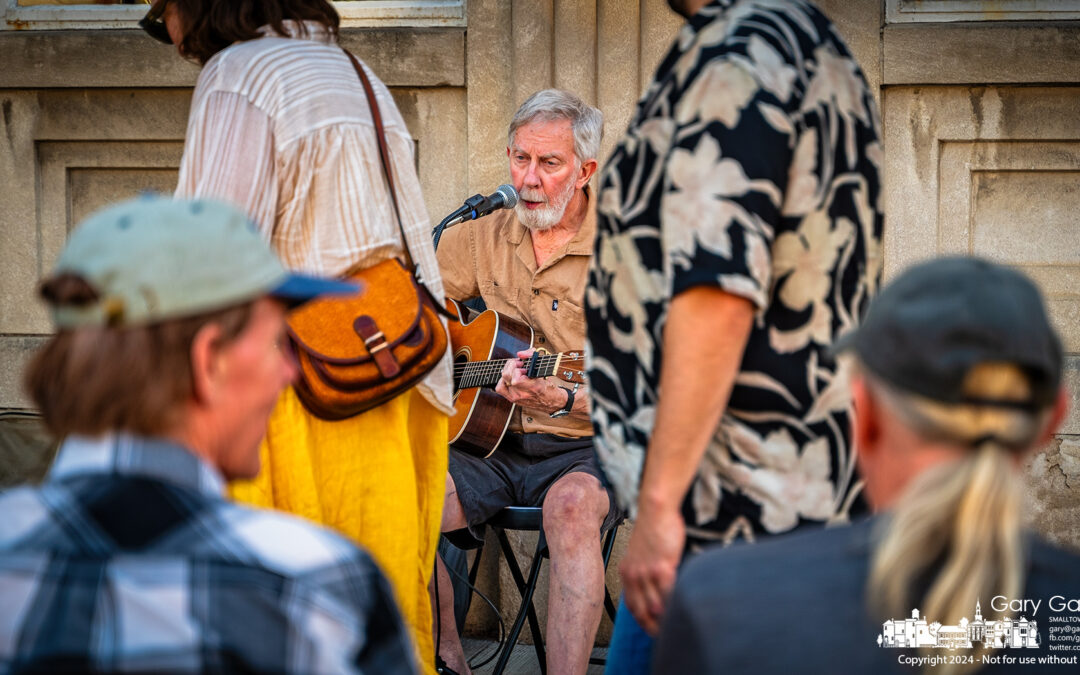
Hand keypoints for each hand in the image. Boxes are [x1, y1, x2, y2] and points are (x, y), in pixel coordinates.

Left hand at [493, 349, 567, 412]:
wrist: (550, 402)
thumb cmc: (547, 385)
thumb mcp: (543, 370)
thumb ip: (532, 357)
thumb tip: (520, 354)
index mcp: (534, 387)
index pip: (516, 378)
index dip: (518, 368)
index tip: (524, 365)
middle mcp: (523, 394)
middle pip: (507, 375)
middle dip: (512, 365)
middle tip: (520, 364)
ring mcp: (516, 397)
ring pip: (502, 380)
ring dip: (508, 371)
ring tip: (515, 370)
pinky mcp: (512, 399)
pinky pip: (500, 388)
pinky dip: (502, 380)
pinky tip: (509, 378)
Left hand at [619, 502, 684, 634]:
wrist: (655, 510)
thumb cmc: (653, 528)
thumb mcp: (640, 553)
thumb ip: (644, 571)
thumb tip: (655, 588)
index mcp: (627, 572)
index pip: (631, 604)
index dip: (641, 620)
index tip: (651, 629)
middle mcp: (633, 575)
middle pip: (641, 610)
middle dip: (652, 627)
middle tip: (664, 637)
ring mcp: (646, 572)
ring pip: (655, 605)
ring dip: (666, 618)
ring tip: (676, 625)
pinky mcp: (662, 567)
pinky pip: (669, 592)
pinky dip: (675, 603)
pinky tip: (683, 608)